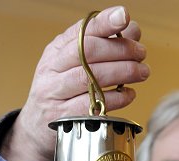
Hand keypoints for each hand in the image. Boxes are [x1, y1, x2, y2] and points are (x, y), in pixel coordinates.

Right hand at [0, 6, 148, 160]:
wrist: (36, 126)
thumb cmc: (61, 91)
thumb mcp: (71, 64)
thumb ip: (99, 46)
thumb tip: (132, 30)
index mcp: (55, 51)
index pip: (80, 32)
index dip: (104, 23)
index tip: (124, 17)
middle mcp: (52, 70)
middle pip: (88, 53)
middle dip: (120, 50)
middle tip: (141, 53)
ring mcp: (56, 95)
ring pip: (91, 78)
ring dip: (122, 73)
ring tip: (142, 72)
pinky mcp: (65, 118)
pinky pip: (94, 105)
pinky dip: (117, 99)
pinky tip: (129, 94)